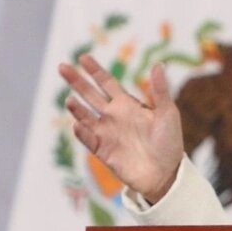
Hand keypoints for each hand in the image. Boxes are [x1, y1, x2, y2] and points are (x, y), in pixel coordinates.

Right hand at [58, 54, 183, 202]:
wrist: (166, 173)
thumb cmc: (169, 141)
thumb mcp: (168, 112)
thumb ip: (161, 90)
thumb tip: (159, 64)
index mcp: (127, 104)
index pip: (106, 83)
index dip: (95, 70)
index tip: (82, 57)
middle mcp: (113, 116)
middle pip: (90, 95)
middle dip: (76, 81)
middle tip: (62, 67)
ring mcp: (107, 133)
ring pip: (85, 116)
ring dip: (76, 108)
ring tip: (69, 99)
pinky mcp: (103, 151)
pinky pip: (89, 139)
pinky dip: (82, 132)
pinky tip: (78, 124)